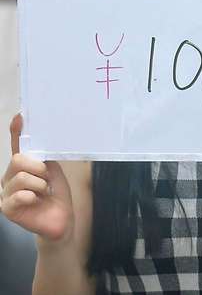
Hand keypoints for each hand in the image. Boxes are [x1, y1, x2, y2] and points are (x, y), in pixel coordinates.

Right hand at [0, 114, 74, 243]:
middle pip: (18, 159)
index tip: (20, 116)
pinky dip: (31, 196)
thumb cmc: (56, 193)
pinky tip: (35, 200)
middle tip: (46, 178)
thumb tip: (37, 146)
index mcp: (23, 165)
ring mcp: (6, 192)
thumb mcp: (53, 171)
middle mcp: (11, 176)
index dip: (17, 130)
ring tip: (43, 192)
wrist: (60, 218)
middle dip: (38, 168)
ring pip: (21, 177)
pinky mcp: (7, 208)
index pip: (17, 145)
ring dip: (39, 184)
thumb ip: (43, 159)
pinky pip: (18, 195)